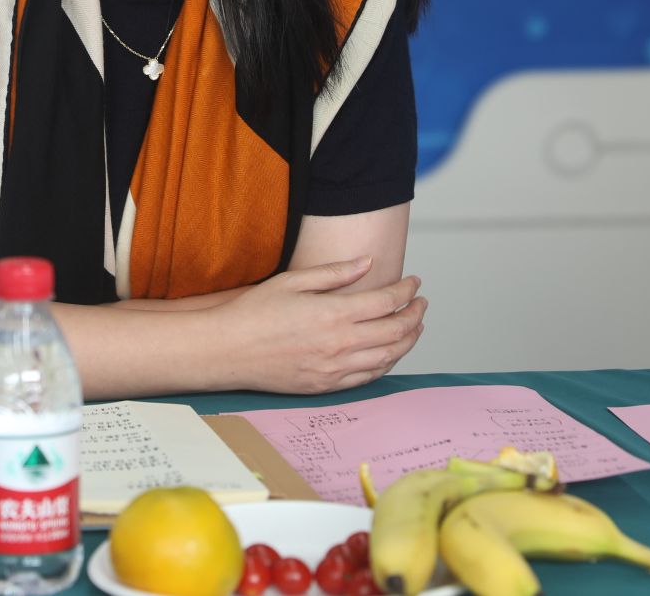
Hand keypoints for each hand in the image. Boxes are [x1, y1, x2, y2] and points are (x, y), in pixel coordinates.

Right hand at [209, 257, 424, 394]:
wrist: (228, 350)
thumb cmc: (255, 312)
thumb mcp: (293, 281)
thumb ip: (335, 273)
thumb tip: (367, 263)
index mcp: (334, 313)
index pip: (387, 301)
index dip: (407, 291)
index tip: (414, 283)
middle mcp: (340, 344)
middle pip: (396, 331)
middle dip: (415, 315)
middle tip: (420, 304)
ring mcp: (335, 368)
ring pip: (388, 357)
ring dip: (408, 340)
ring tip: (414, 327)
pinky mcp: (327, 386)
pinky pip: (369, 377)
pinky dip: (387, 364)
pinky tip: (390, 352)